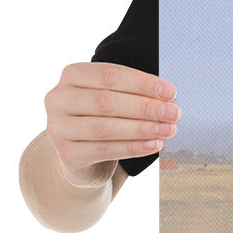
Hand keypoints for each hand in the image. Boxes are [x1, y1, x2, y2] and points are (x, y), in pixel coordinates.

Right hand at [44, 63, 180, 187]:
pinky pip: (105, 150)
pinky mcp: (67, 154)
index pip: (110, 75)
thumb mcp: (114, 98)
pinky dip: (133, 147)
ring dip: (142, 128)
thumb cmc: (104, 118)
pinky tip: (154, 145)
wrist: (82, 157)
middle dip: (145, 107)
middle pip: (106, 101)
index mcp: (72, 75)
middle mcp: (58, 99)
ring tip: (168, 130)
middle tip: (174, 113)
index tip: (171, 92)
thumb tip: (168, 97)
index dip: (142, 83)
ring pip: (105, 127)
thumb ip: (134, 92)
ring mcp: (58, 128)